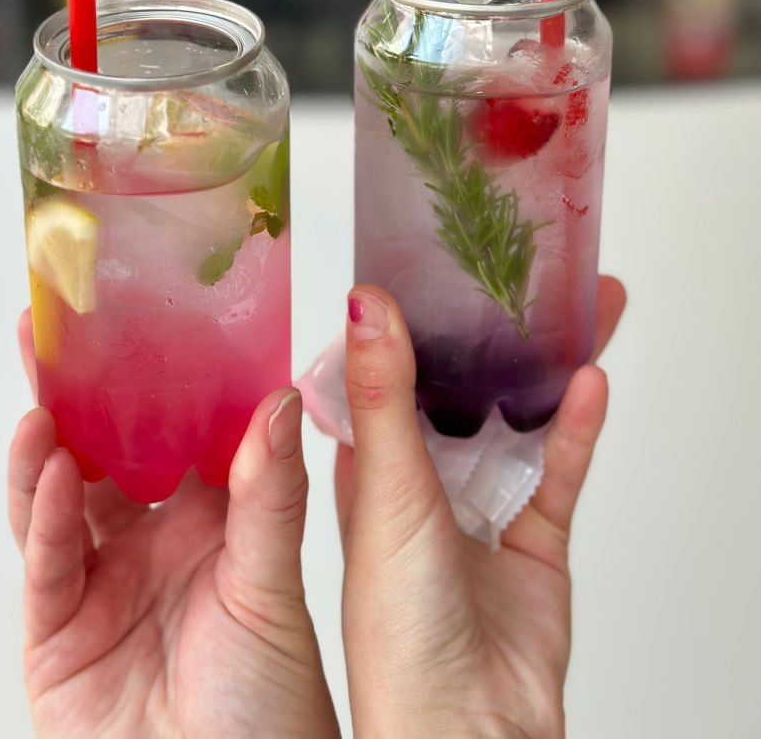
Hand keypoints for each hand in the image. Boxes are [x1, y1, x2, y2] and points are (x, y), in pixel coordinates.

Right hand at [9, 314, 338, 738]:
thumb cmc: (271, 710)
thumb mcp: (274, 587)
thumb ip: (270, 497)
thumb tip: (278, 400)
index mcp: (212, 520)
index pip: (177, 432)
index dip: (159, 379)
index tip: (146, 319)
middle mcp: (153, 542)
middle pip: (107, 453)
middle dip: (81, 396)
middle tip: (60, 334)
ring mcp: (102, 581)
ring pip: (64, 496)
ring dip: (50, 446)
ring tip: (46, 397)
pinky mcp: (58, 628)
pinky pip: (48, 558)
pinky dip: (43, 512)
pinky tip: (49, 467)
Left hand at [337, 276, 625, 738]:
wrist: (466, 724)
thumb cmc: (397, 624)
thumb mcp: (386, 488)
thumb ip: (384, 394)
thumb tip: (366, 301)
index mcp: (367, 464)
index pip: (384, 371)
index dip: (406, 318)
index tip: (433, 261)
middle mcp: (420, 481)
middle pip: (461, 387)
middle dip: (493, 335)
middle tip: (526, 276)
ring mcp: (477, 508)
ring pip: (515, 419)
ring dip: (543, 369)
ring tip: (580, 309)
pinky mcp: (530, 539)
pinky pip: (555, 469)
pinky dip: (572, 429)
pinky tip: (588, 382)